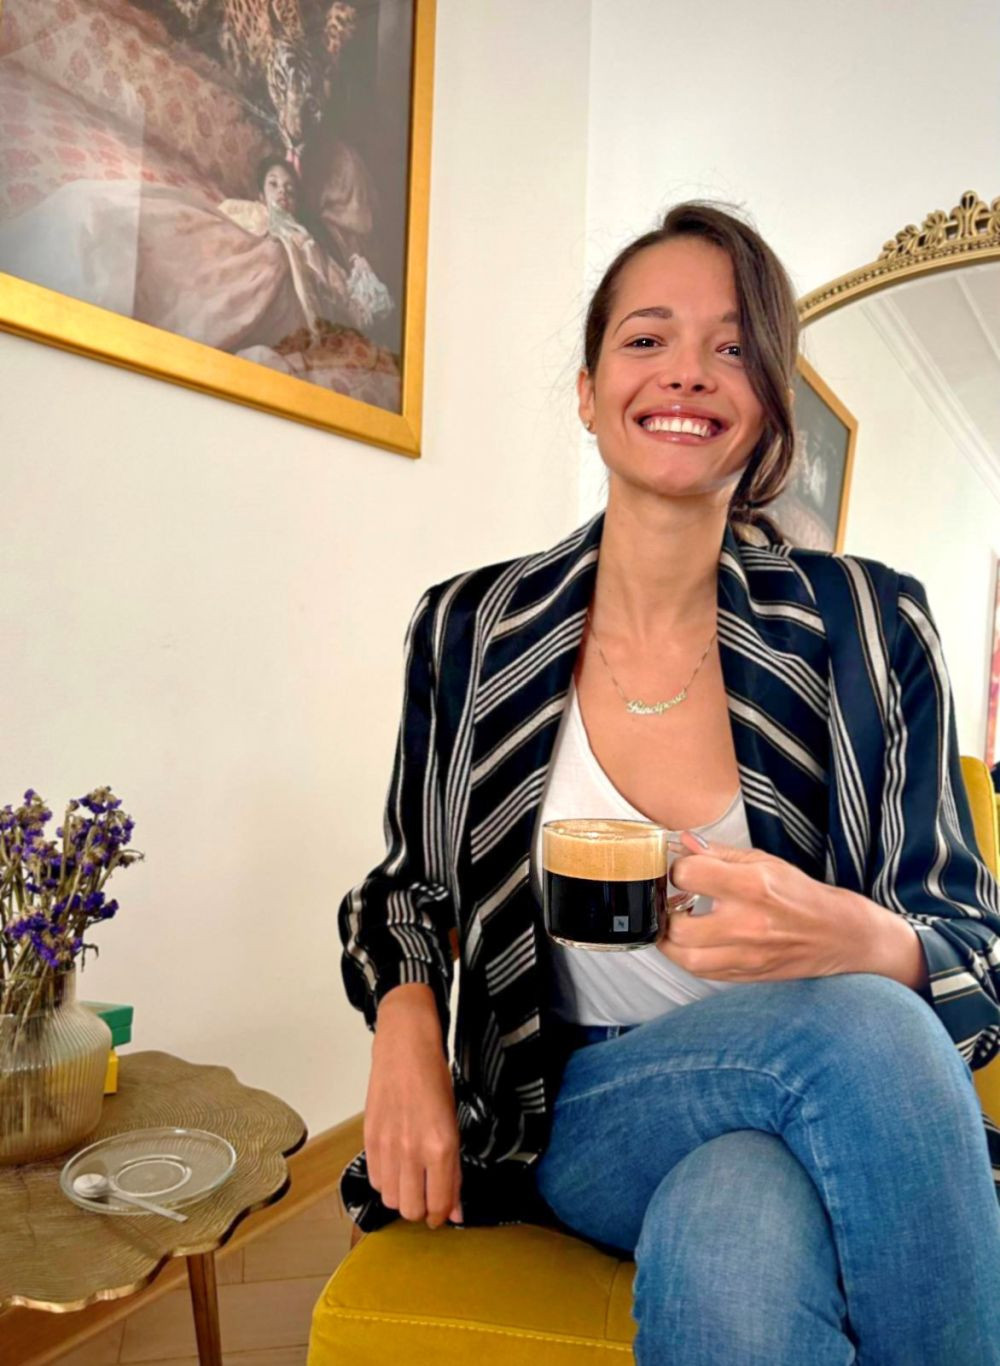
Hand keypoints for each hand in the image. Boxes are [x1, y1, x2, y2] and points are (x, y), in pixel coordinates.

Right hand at [364, 984, 462, 1228]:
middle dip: (422, 1209)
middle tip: (428, 1194)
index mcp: (441, 1147)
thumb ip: (454, 1172)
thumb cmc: (434, 1079)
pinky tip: (396, 1165)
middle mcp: (412, 1151)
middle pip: (412, 1210)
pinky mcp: (369, 1140)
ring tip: (411, 1179)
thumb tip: (455, 1211)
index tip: (444, 1214)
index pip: (440, 1206)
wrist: (405, 1048)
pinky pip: (374, 1180)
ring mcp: (388, 1147)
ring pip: (390, 1200)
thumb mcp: (454, 1123)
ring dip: (402, 1197)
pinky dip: (386, 1181)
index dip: (442, 1216)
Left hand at [661, 832, 864, 980]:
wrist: (838, 934)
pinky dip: (689, 958)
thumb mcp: (764, 862)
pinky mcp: (747, 976)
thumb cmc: (801, 895)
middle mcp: (748, 924)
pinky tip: (693, 942)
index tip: (682, 871)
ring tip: (676, 924)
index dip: (677, 869)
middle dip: (667, 910)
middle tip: (672, 901)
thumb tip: (684, 843)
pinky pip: (702, 973)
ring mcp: (746, 956)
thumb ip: (720, 854)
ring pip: (686, 958)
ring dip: (671, 940)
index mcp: (752, 886)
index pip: (689, 875)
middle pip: (679, 925)